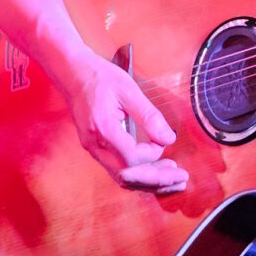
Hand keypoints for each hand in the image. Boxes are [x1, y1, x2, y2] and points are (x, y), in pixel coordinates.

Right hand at [62, 52, 188, 191]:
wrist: (73, 73)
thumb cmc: (99, 77)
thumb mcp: (128, 90)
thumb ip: (148, 116)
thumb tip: (168, 138)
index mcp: (102, 129)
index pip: (131, 157)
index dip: (152, 154)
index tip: (165, 140)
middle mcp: (94, 145)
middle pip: (127, 176)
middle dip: (157, 181)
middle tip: (182, 178)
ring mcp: (93, 149)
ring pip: (122, 178)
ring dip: (148, 182)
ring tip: (173, 179)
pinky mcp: (96, 149)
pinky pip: (117, 170)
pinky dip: (138, 175)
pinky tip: (154, 171)